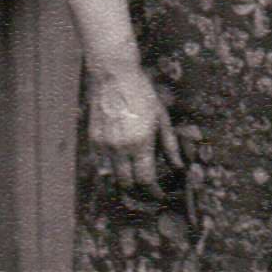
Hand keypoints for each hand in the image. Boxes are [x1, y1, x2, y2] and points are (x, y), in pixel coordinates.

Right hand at [86, 59, 181, 194]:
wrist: (114, 76)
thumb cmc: (143, 94)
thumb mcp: (162, 117)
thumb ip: (169, 144)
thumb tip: (178, 166)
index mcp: (141, 142)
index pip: (146, 179)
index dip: (153, 191)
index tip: (160, 195)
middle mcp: (120, 147)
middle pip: (127, 183)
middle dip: (138, 191)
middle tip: (146, 193)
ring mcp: (103, 145)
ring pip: (110, 177)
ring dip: (120, 184)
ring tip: (131, 189)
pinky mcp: (92, 140)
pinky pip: (99, 164)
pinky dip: (107, 171)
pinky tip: (116, 172)